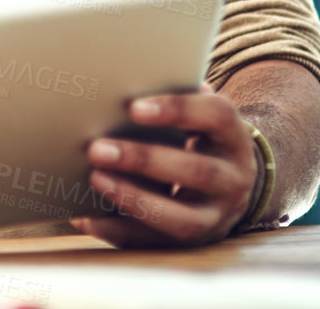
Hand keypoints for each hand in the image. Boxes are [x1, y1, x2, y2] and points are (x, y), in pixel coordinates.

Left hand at [71, 83, 260, 247]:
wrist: (230, 185)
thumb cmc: (197, 137)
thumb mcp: (196, 116)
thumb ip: (172, 96)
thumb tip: (122, 76)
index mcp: (233, 136)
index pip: (216, 116)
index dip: (178, 109)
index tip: (133, 108)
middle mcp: (233, 179)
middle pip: (196, 171)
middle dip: (144, 160)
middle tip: (96, 149)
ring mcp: (217, 216)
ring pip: (182, 218)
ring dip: (134, 199)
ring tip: (94, 179)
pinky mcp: (193, 243)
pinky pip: (155, 243)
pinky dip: (118, 231)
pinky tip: (86, 217)